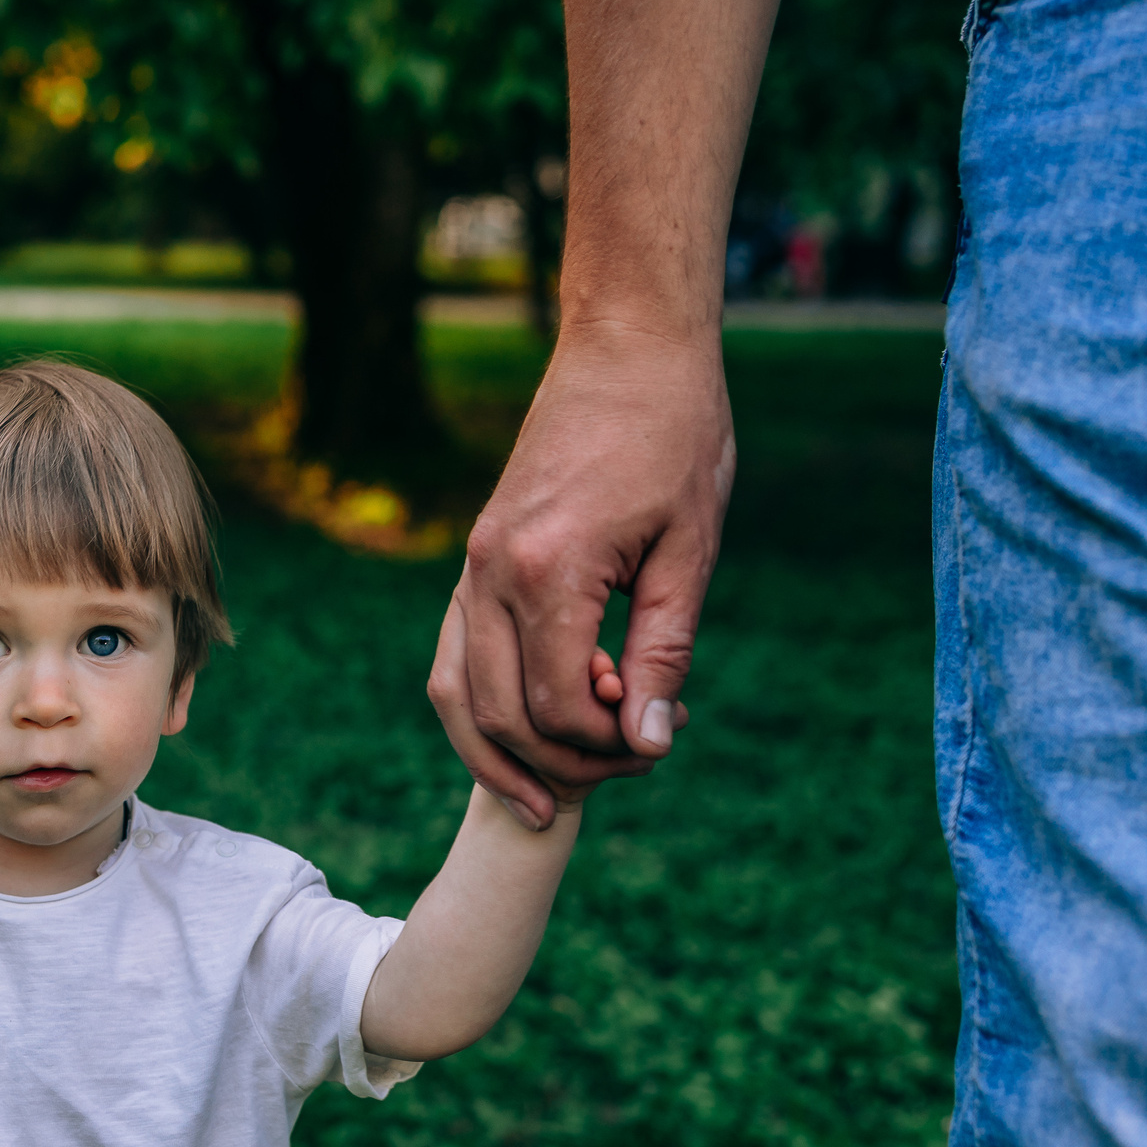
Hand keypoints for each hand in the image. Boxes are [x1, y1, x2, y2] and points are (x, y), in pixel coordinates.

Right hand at [429, 319, 732, 827]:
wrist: (627, 347)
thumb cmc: (675, 436)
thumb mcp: (691, 550)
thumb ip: (662, 653)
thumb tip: (647, 744)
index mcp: (545, 570)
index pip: (555, 705)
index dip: (606, 746)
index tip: (660, 741)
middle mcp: (490, 574)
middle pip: (496, 714)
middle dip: (560, 763)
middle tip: (626, 769)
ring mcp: (473, 567)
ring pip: (455, 693)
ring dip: (497, 755)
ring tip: (546, 798)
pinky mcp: (476, 560)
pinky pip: (459, 656)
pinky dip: (484, 708)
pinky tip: (530, 731)